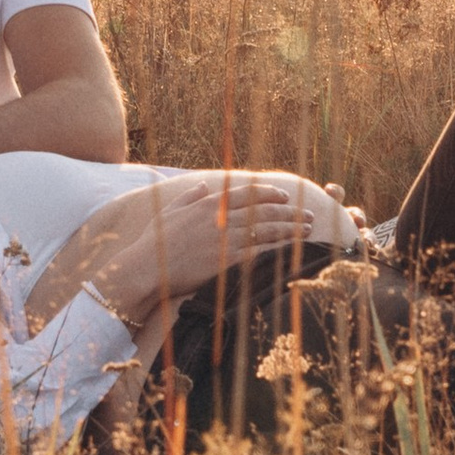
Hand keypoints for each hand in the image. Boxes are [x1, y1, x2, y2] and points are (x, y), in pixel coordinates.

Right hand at [96, 176, 319, 324]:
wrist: (145, 268)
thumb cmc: (154, 242)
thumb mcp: (169, 211)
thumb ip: (189, 196)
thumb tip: (203, 185)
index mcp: (207, 205)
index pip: (246, 194)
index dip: (268, 194)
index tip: (284, 196)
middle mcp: (219, 219)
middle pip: (263, 212)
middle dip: (289, 213)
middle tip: (308, 215)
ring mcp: (224, 239)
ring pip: (266, 231)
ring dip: (291, 229)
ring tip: (309, 230)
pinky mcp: (226, 261)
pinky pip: (259, 252)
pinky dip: (279, 249)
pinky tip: (294, 250)